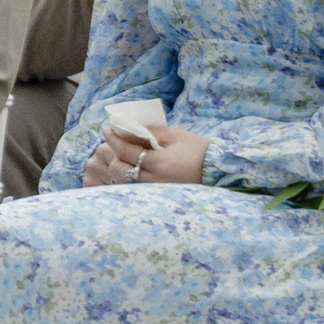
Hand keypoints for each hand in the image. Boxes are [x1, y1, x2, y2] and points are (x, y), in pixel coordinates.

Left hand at [82, 122, 208, 185]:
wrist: (216, 169)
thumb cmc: (197, 148)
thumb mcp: (175, 134)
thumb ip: (151, 131)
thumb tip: (128, 128)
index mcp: (159, 163)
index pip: (126, 152)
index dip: (113, 139)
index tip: (106, 129)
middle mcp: (155, 180)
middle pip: (120, 170)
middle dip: (112, 155)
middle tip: (112, 142)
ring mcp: (155, 191)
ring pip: (124, 182)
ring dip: (118, 167)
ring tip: (120, 154)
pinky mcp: (158, 195)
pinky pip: (134, 187)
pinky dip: (128, 176)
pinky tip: (130, 166)